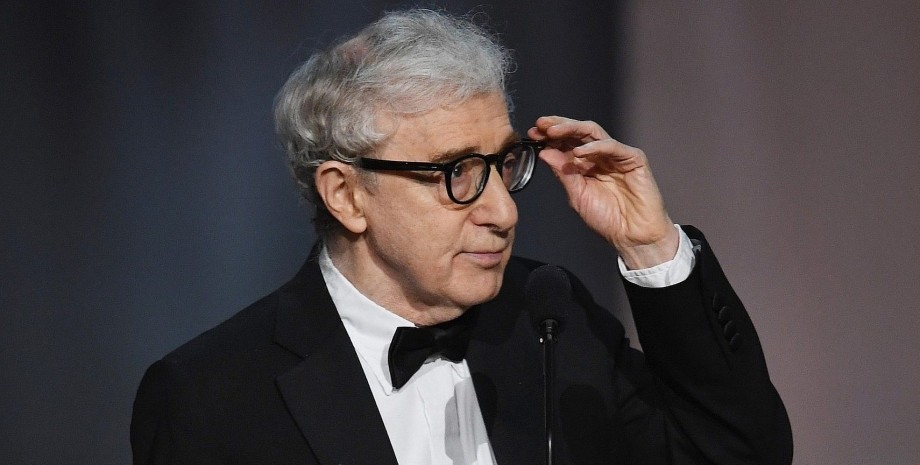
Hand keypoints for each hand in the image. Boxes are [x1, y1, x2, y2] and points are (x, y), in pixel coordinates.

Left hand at [527, 116, 678, 268]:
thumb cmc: (606, 218)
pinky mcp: (633, 158)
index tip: (532, 134)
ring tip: (553, 132)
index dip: (549, 136)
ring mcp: (616, 155)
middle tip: (541, 125)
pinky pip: (612, 146)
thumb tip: (544, 153)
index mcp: (585, 164)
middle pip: (578, 132)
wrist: (631, 235)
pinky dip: (595, 147)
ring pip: (593, 132)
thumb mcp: (576, 195)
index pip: (565, 143)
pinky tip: (579, 153)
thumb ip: (563, 173)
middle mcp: (599, 155)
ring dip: (572, 129)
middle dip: (558, 126)